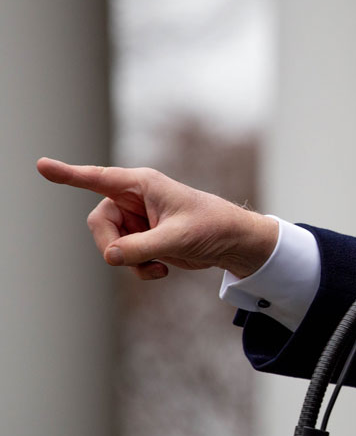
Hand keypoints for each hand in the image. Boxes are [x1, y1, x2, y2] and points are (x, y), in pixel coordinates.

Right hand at [36, 157, 278, 279]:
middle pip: (99, 222)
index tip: (41, 165)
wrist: (233, 243)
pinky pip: (123, 256)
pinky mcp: (143, 238)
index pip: (97, 178)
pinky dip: (137, 268)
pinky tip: (161, 271)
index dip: (68, 174)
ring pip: (109, 243)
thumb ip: (141, 248)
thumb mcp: (177, 238)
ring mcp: (137, 220)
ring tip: (157, 267)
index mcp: (143, 185)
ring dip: (128, 261)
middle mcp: (135, 199)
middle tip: (131, 258)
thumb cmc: (212, 227)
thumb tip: (109, 256)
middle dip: (111, 245)